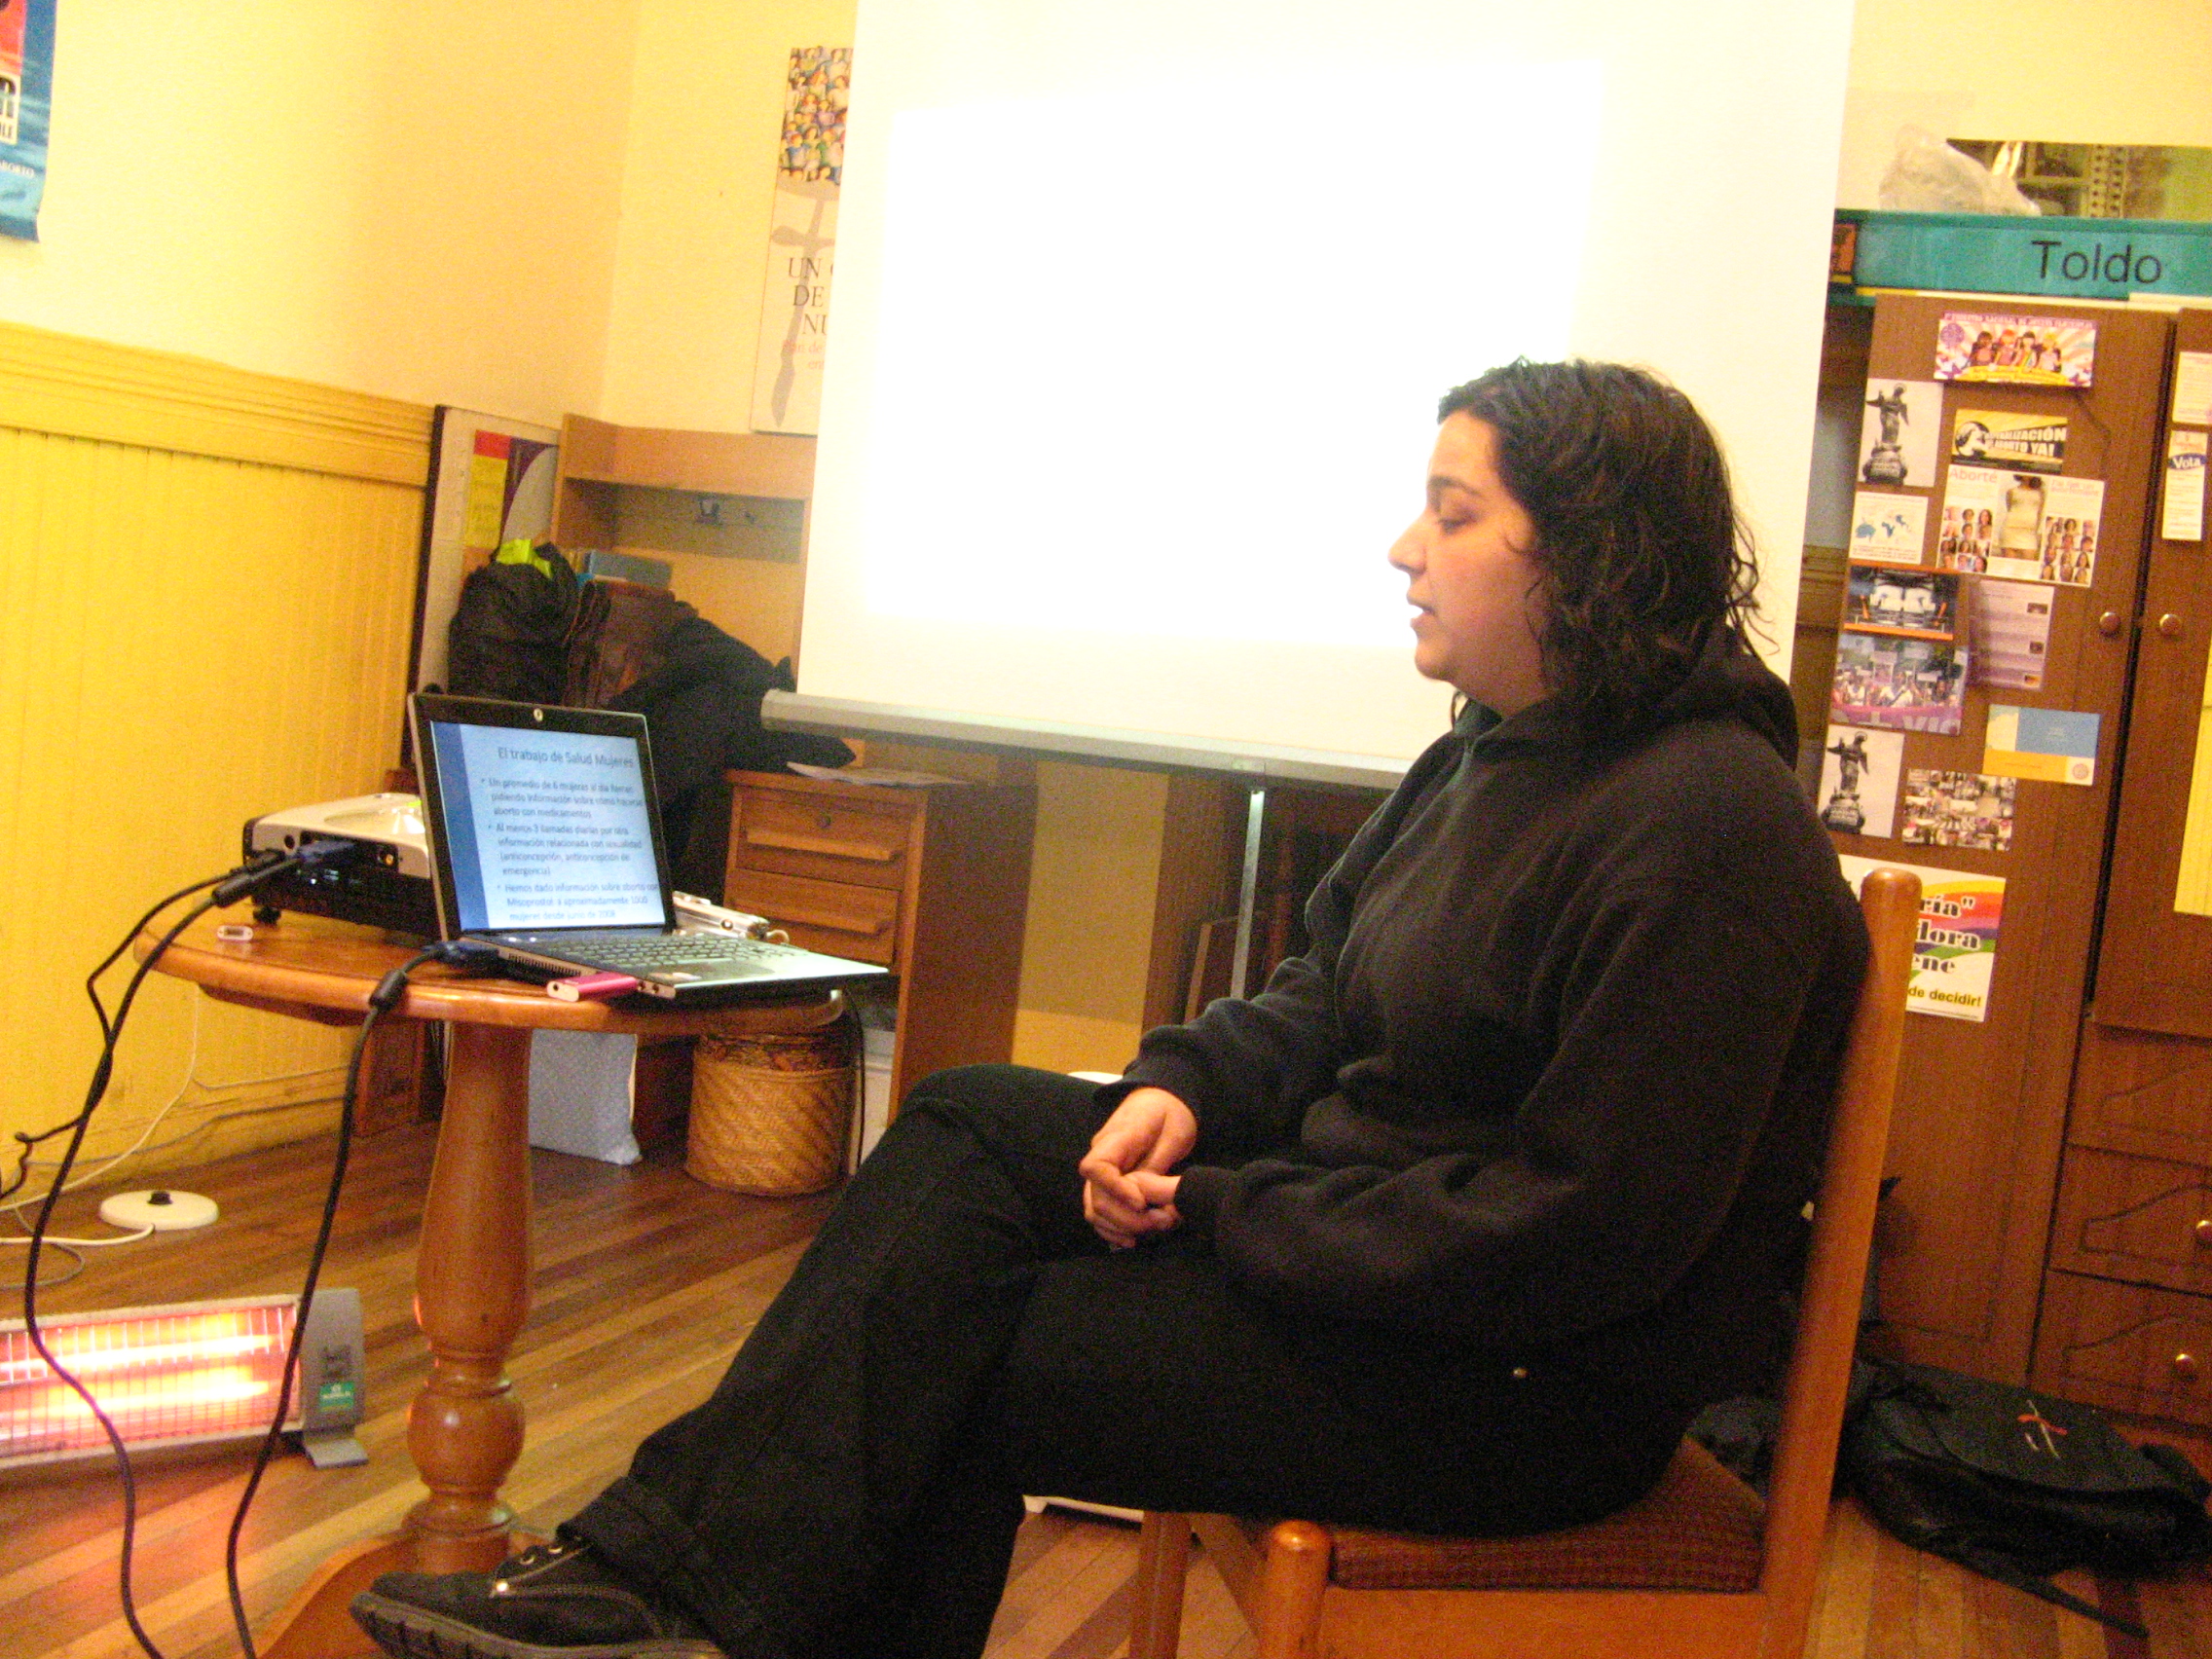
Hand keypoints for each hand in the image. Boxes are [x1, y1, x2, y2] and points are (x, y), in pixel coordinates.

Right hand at [1080, 1087, 1194, 1247]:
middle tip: (1162, 1222)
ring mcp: (1102, 1172)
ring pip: (1094, 1209)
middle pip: (1095, 1197)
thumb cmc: (1170, 1112)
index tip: (1142, 1203)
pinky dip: (1112, 1229)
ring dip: (1122, 1227)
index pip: (1096, 1168)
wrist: (1162, 1099)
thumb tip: (1144, 1195)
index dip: (1115, 1191)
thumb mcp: (1174, 1132)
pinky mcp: (1108, 1183)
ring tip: (1154, 1230)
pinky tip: (1132, 1239)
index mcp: (1115, 1139)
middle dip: (1128, 1218)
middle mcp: (1101, 1156)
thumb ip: (1156, 1164)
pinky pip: (1099, 1211)